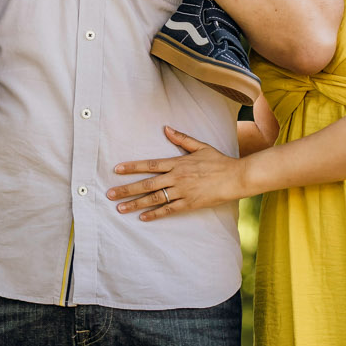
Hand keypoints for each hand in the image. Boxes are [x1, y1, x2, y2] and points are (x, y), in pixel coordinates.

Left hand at [108, 127, 249, 220]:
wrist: (235, 177)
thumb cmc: (218, 161)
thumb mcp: (200, 146)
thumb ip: (182, 139)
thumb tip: (166, 128)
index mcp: (177, 162)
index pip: (150, 164)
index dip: (132, 167)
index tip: (116, 169)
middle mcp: (177, 177)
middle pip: (147, 183)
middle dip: (127, 189)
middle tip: (110, 194)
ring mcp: (182, 192)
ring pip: (155, 198)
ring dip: (136, 203)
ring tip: (120, 208)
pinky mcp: (189, 204)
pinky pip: (169, 210)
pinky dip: (155, 214)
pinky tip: (142, 217)